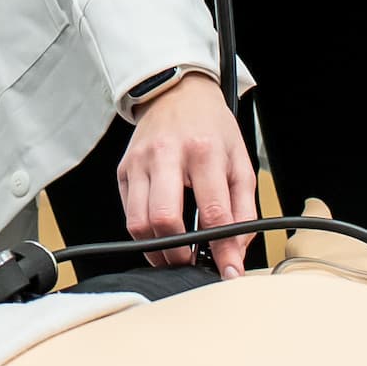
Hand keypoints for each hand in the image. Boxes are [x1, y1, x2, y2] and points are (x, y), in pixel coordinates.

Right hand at [116, 73, 255, 278]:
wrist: (177, 94)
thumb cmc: (211, 128)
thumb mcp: (241, 163)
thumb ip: (243, 211)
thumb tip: (235, 253)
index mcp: (203, 151)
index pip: (213, 213)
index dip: (222, 250)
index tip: (228, 271)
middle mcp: (166, 155)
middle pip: (164, 219)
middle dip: (180, 253)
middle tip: (193, 261)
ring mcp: (139, 162)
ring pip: (139, 222)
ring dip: (158, 250)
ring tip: (175, 255)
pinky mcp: (123, 170)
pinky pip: (128, 214)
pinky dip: (144, 234)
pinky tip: (160, 236)